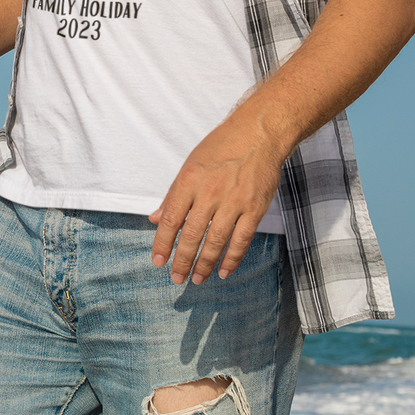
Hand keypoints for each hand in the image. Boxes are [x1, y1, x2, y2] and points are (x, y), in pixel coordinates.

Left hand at [149, 115, 284, 283]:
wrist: (258, 134)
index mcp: (189, 181)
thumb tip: (156, 219)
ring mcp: (234, 202)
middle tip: (176, 278)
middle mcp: (209, 193)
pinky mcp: (255, 209)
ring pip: (216, 241)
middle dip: (182, 260)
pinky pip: (241, 240)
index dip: (163, 243)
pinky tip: (223, 271)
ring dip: (205, 264)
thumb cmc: (221, 147)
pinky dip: (232, 258)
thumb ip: (173, 195)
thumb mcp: (190, 165)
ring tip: (197, 279)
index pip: (171, 219)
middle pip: (191, 234)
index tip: (157, 261)